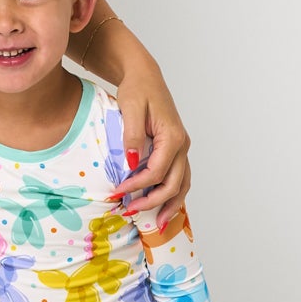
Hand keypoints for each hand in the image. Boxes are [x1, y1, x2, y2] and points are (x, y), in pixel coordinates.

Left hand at [108, 49, 190, 230]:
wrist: (145, 77)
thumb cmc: (137, 90)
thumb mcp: (130, 108)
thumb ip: (132, 135)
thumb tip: (132, 162)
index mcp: (172, 136)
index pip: (157, 171)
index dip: (138, 186)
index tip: (118, 192)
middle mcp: (182, 144)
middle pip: (174, 183)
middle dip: (153, 201)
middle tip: (131, 211)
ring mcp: (181, 148)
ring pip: (182, 184)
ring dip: (170, 205)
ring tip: (158, 224)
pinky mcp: (175, 150)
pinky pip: (179, 177)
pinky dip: (172, 194)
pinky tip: (163, 207)